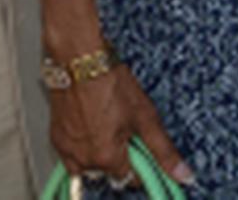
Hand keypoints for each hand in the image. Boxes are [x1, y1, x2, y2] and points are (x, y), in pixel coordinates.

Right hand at [48, 64, 193, 189]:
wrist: (79, 59)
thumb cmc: (109, 82)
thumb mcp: (145, 117)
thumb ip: (163, 151)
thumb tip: (182, 174)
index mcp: (107, 157)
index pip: (131, 179)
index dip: (141, 162)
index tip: (141, 147)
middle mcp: (83, 158)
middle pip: (109, 173)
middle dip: (118, 158)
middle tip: (123, 132)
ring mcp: (66, 148)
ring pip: (88, 166)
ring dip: (99, 155)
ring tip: (106, 128)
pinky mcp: (55, 136)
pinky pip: (70, 154)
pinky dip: (81, 146)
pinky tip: (90, 126)